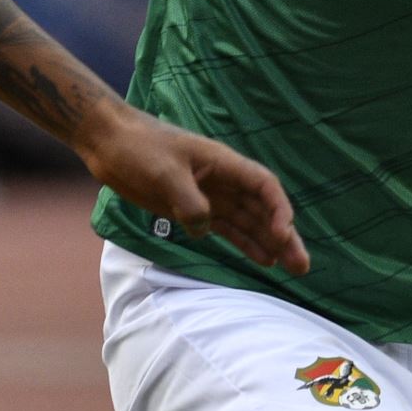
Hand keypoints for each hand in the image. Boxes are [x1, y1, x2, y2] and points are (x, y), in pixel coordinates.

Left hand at [77, 103, 310, 275]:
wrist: (108, 141)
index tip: (283, 234)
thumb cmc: (137, 147)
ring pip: (248, 221)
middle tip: (302, 266)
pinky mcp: (192, 207)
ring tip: (292, 269)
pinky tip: (262, 260)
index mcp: (221, 162)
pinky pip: (226, 228)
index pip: (262, 185)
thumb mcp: (163, 173)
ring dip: (269, 243)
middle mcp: (222, 179)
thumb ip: (188, 201)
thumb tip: (204, 228)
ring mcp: (208, 194)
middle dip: (284, 236)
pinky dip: (244, 243)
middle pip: (261, 209)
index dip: (278, 209)